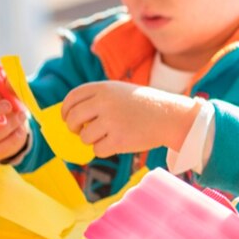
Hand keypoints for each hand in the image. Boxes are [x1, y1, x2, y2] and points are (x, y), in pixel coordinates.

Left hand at [61, 81, 199, 157]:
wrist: (172, 116)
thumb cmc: (146, 105)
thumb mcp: (121, 92)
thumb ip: (98, 99)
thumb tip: (71, 118)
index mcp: (104, 88)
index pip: (72, 98)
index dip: (66, 110)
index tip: (67, 118)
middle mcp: (105, 103)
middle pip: (73, 118)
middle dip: (73, 128)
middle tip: (80, 131)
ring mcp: (111, 121)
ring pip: (84, 137)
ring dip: (92, 140)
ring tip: (109, 136)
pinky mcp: (118, 140)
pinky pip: (98, 150)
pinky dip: (105, 150)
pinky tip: (118, 143)